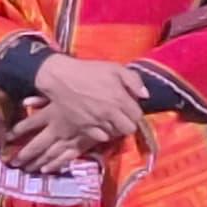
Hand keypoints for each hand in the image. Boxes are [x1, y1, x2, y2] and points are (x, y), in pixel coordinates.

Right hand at [20, 53, 151, 156]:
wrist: (60, 78)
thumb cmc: (90, 70)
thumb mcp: (116, 68)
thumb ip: (134, 80)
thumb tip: (145, 95)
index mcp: (119, 98)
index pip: (137, 116)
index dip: (136, 113)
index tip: (131, 109)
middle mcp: (109, 113)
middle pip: (128, 129)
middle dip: (129, 124)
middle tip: (123, 117)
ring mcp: (95, 121)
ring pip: (114, 134)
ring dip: (115, 128)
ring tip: (111, 120)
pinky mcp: (82, 127)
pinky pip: (99, 138)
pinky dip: (103, 133)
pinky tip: (100, 125)